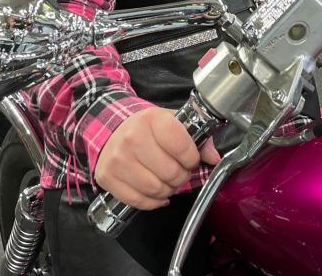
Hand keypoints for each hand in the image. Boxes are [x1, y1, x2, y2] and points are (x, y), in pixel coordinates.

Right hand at [93, 107, 220, 209]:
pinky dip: (152, 201)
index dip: (192, 158)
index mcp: (152, 119)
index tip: (190, 158)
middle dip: (181, 176)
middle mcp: (132, 138)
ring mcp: (118, 159)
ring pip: (156, 189)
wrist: (113, 131)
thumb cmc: (148, 129)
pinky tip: (154, 191)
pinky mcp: (107, 177)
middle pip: (171, 173)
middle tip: (179, 171)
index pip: (183, 148)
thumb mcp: (173, 123)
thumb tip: (214, 158)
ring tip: (166, 180)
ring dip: (167, 190)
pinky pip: (138, 201)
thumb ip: (198, 138)